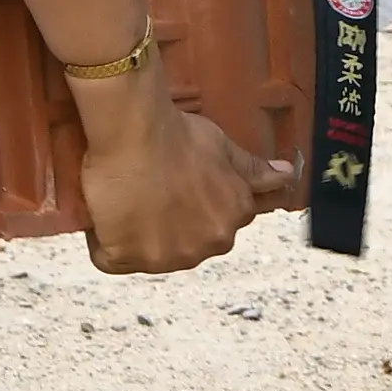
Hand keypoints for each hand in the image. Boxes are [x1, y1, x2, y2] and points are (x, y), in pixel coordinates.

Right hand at [73, 75, 285, 278]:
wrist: (135, 132)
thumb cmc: (179, 135)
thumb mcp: (225, 149)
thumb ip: (254, 171)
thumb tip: (288, 175)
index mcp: (230, 221)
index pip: (208, 227)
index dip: (187, 208)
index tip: (171, 189)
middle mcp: (203, 247)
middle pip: (178, 246)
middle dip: (163, 225)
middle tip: (146, 190)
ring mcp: (163, 257)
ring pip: (145, 255)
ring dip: (133, 235)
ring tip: (124, 197)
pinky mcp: (124, 257)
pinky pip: (108, 258)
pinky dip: (103, 240)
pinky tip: (105, 213)